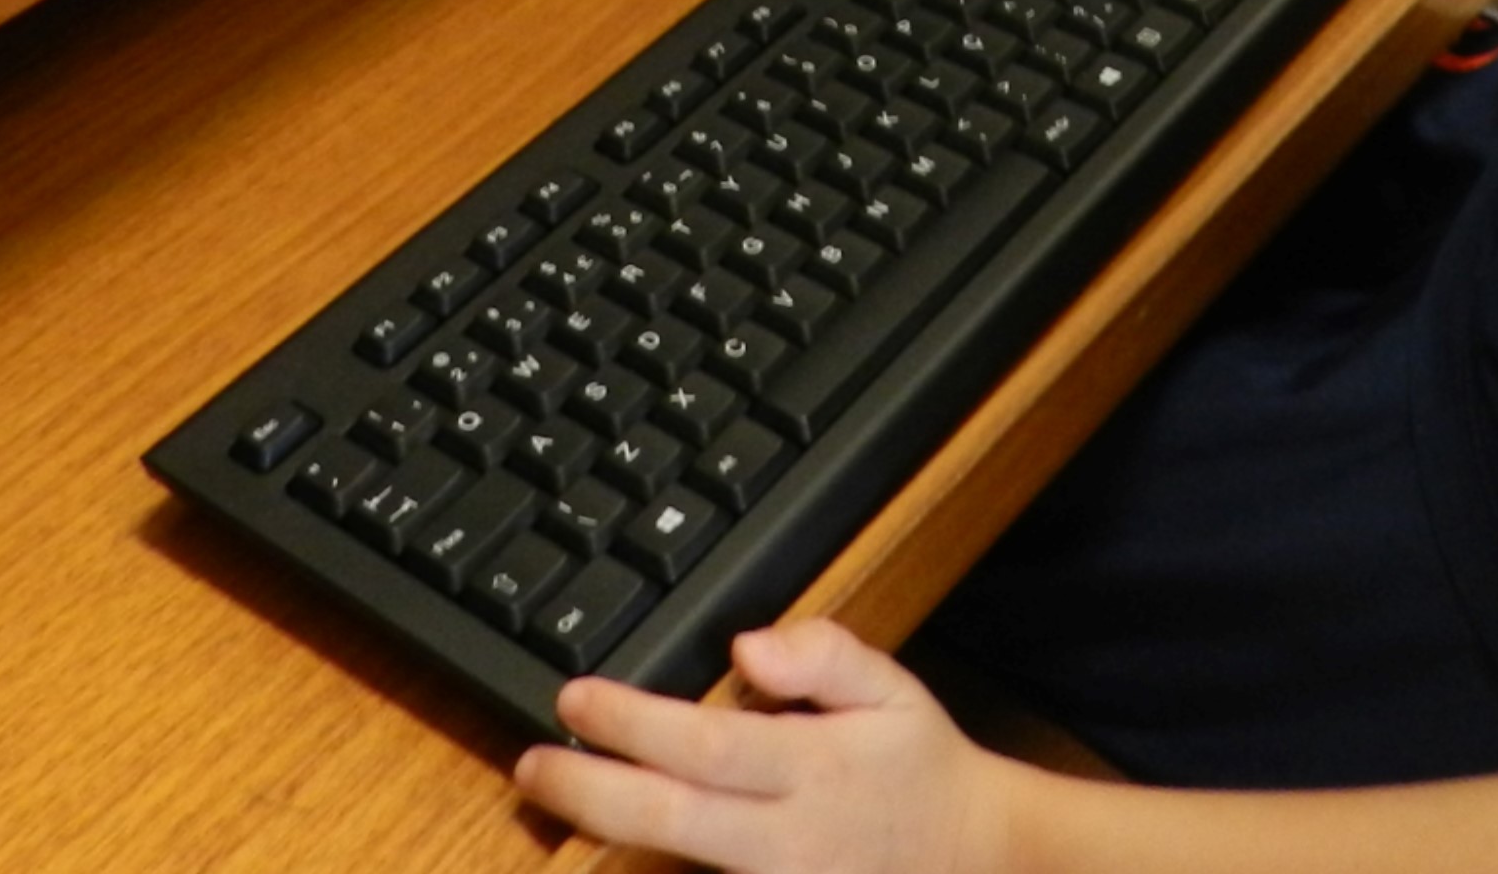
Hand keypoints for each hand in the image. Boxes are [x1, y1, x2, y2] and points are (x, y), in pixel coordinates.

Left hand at [515, 619, 1019, 873]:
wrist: (969, 861)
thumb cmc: (918, 768)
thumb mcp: (893, 690)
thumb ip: (824, 655)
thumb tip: (747, 646)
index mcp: (814, 769)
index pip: (704, 746)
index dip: (630, 724)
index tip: (575, 697)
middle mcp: (787, 840)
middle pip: (669, 819)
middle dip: (587, 792)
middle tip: (529, 765)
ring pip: (674, 865)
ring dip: (603, 832)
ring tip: (550, 794)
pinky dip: (648, 870)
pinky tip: (607, 841)